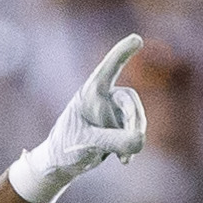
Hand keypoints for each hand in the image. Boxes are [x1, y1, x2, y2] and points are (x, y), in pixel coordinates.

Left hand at [7, 35, 146, 202]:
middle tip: (137, 139)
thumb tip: (140, 140)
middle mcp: (104, 100)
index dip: (122, 53)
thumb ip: (113, 141)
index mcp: (90, 93)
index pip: (109, 69)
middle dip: (135, 119)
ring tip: (125, 157)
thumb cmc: (65, 148)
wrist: (61, 164)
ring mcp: (113, 114)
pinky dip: (132, 147)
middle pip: (129, 100)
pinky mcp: (119, 129)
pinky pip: (134, 134)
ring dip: (134, 136)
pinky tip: (125, 162)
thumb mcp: (87, 143)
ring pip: (135, 118)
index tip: (137, 39)